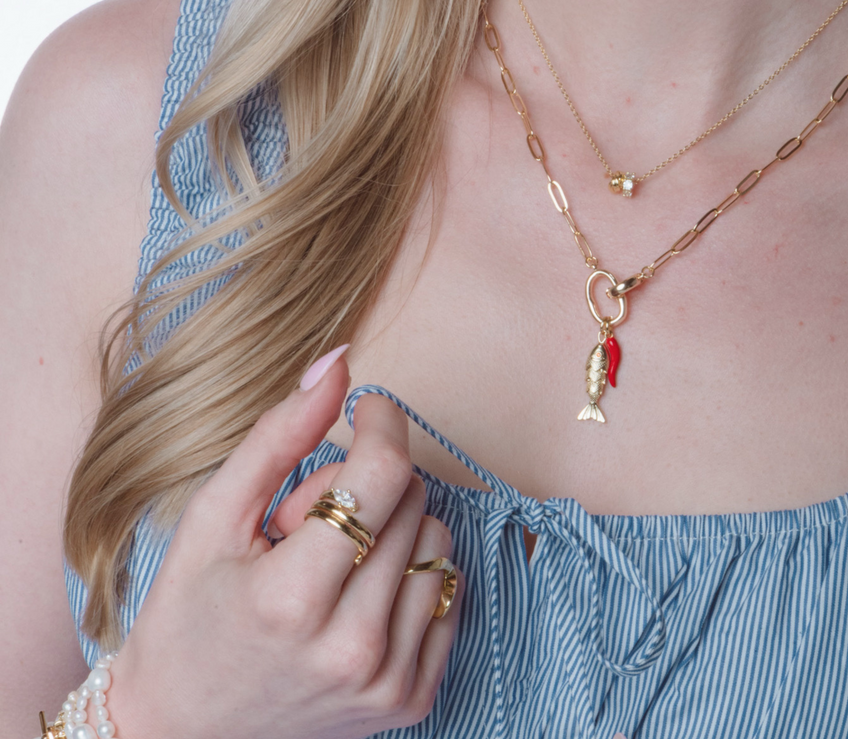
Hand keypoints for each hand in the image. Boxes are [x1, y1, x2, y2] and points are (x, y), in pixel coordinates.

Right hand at [105, 352, 460, 738]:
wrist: (182, 731)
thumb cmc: (189, 614)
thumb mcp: (213, 516)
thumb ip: (279, 434)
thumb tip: (339, 363)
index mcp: (292, 598)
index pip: (382, 474)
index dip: (381, 422)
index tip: (364, 407)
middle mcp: (350, 647)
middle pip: (410, 501)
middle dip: (365, 485)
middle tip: (306, 519)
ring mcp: (386, 681)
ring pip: (436, 539)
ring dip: (391, 528)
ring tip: (328, 564)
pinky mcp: (411, 701)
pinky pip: (448, 590)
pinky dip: (411, 573)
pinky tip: (358, 591)